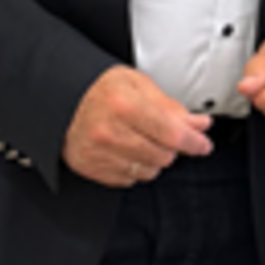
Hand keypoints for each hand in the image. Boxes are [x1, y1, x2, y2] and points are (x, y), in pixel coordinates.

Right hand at [63, 65, 212, 186]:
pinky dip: (133, 167)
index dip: (195, 142)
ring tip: (140, 139)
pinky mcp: (92, 168)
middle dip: (170, 147)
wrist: (62, 99)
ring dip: (153, 159)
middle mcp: (111, 132)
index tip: (202, 144)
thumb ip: (171, 107)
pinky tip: (125, 150)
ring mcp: (100, 153)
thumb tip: (199, 124)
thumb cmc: (98, 89)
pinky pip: (128, 180)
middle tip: (160, 133)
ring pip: (148, 171)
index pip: (174, 135)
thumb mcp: (138, 84)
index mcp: (126, 106)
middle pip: (164, 156)